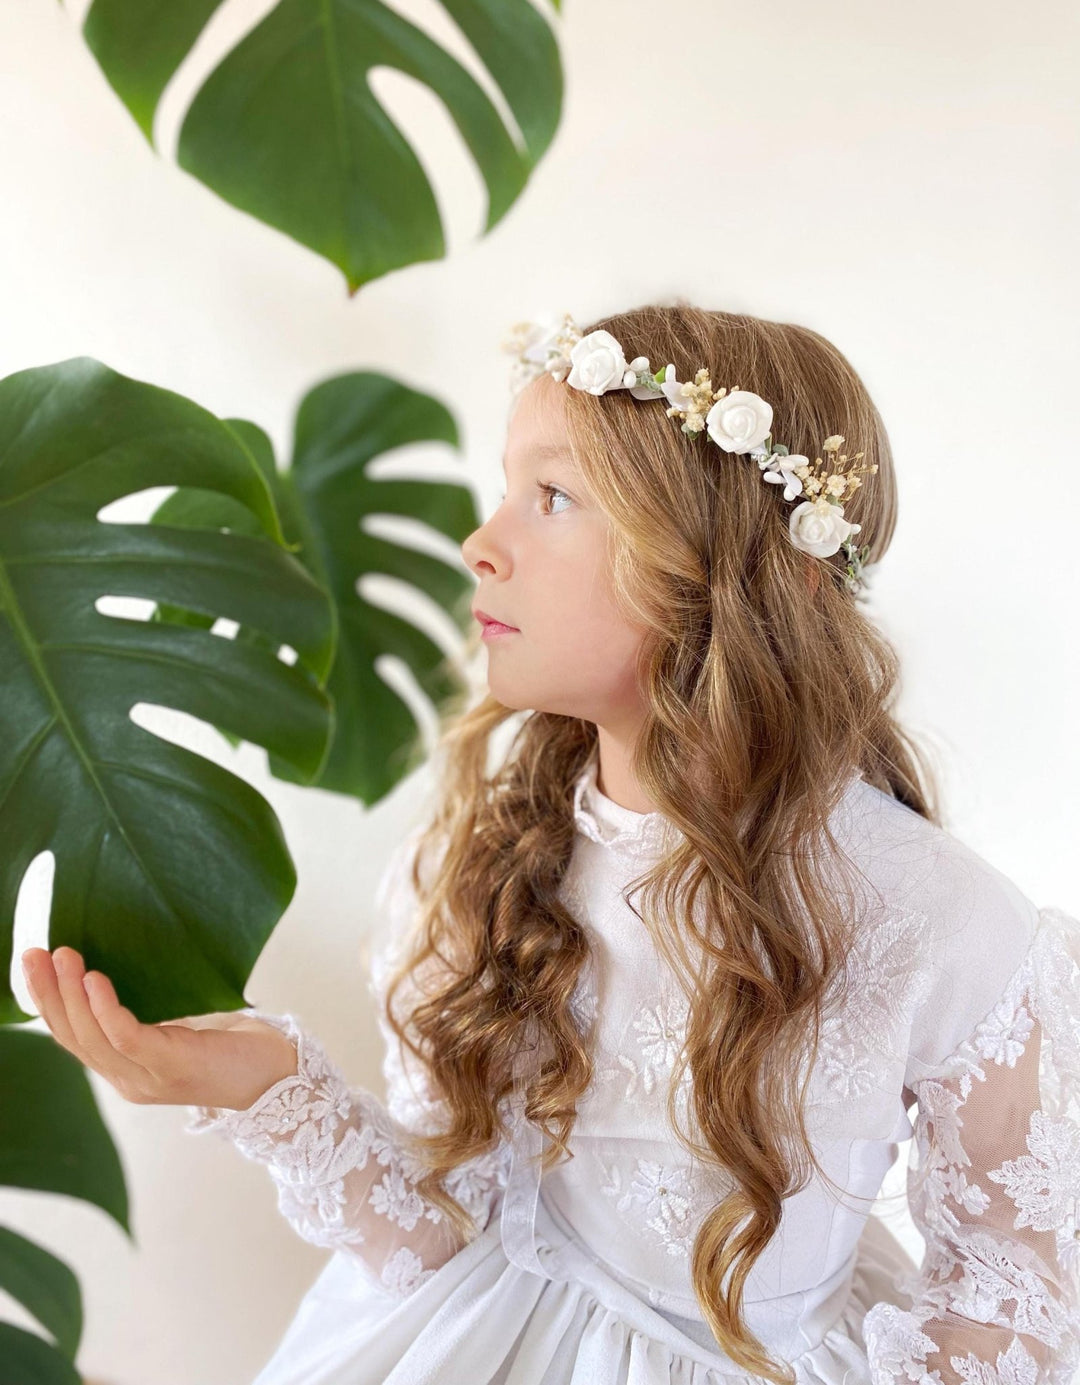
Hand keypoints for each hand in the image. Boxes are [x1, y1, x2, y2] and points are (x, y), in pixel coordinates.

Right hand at [21, 946, 298, 1110]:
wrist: (279, 1075)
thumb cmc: (233, 1044)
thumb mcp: (180, 1025)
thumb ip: (150, 1011)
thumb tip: (121, 964)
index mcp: (126, 1071)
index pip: (74, 1039)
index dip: (49, 1003)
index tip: (36, 965)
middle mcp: (130, 1080)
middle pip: (74, 1038)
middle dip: (49, 995)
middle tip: (34, 955)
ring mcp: (148, 1078)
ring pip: (93, 1037)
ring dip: (71, 995)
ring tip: (63, 957)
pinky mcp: (172, 1065)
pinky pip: (126, 1037)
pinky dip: (106, 1009)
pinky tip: (96, 981)